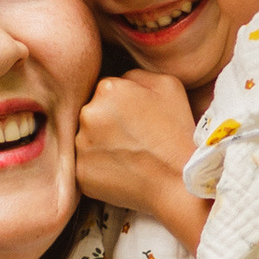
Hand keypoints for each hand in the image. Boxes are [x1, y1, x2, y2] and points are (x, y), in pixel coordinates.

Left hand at [72, 72, 202, 229]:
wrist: (178, 183)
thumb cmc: (178, 132)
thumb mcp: (168, 85)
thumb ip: (135, 75)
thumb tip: (119, 80)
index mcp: (107, 89)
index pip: (105, 91)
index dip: (121, 105)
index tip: (136, 119)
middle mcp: (88, 114)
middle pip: (91, 113)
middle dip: (107, 124)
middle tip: (133, 139)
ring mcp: (81, 145)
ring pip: (85, 139)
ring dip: (100, 145)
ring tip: (129, 156)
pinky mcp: (79, 172)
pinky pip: (85, 165)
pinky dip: (99, 168)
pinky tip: (121, 171)